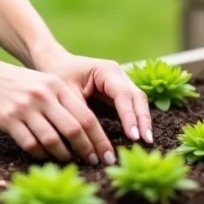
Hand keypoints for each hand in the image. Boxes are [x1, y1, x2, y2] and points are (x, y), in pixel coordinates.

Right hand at [0, 56, 117, 165]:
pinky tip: (44, 155)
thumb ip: (62, 101)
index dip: (99, 138)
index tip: (107, 153)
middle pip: (73, 128)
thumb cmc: (17, 82)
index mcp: (55, 85)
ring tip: (68, 160)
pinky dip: (41, 154)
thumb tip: (87, 132)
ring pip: (53, 139)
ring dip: (64, 154)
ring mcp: (25, 108)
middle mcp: (43, 95)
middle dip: (87, 149)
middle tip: (95, 162)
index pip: (85, 115)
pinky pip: (30, 144)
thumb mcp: (43, 83)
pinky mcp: (8, 119)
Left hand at [32, 49, 153, 145]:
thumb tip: (92, 139)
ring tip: (146, 141)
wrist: (56, 61)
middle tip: (146, 141)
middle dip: (142, 119)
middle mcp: (119, 74)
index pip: (122, 94)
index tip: (133, 136)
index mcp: (106, 70)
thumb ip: (81, 113)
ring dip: (142, 120)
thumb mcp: (68, 93)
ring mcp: (122, 82)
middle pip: (137, 96)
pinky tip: (138, 136)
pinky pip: (131, 106)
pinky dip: (135, 120)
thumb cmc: (60, 74)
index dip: (129, 116)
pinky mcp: (120, 92)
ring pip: (138, 101)